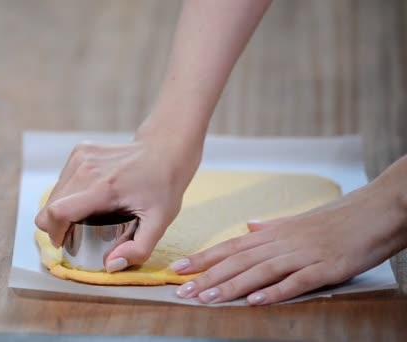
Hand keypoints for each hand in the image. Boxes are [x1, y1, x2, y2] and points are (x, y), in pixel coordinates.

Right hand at [35, 135, 201, 272]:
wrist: (165, 149)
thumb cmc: (164, 186)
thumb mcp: (160, 222)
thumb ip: (138, 248)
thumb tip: (110, 265)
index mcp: (103, 188)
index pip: (58, 211)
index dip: (53, 233)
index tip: (64, 243)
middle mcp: (86, 168)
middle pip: (50, 206)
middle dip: (57, 225)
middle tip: (79, 232)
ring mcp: (81, 156)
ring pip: (54, 194)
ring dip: (63, 209)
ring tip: (88, 214)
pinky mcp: (80, 150)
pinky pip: (62, 181)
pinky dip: (70, 193)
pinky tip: (92, 196)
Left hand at [171, 160, 406, 304]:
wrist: (377, 210)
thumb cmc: (337, 219)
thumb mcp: (298, 222)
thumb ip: (271, 227)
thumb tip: (249, 228)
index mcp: (273, 233)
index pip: (230, 246)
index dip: (203, 258)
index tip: (178, 267)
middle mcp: (282, 242)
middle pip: (237, 260)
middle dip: (207, 276)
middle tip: (181, 289)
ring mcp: (304, 255)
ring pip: (259, 271)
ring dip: (231, 286)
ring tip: (206, 298)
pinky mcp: (327, 267)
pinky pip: (296, 282)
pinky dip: (275, 291)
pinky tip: (255, 301)